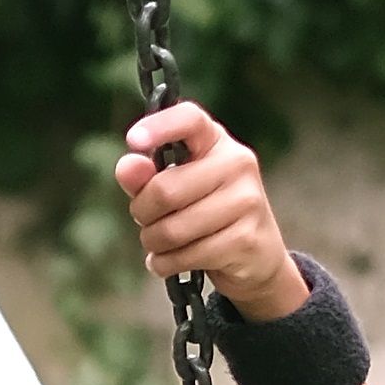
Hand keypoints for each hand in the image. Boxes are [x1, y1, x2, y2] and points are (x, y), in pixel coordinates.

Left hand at [114, 102, 309, 320]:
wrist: (257, 256)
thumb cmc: (205, 214)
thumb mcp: (172, 189)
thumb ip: (146, 178)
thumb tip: (127, 166)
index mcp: (215, 141)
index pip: (190, 119)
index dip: (159, 127)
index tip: (134, 140)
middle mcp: (237, 163)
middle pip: (165, 189)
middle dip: (142, 213)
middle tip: (147, 221)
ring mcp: (246, 200)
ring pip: (172, 229)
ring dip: (154, 243)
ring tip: (161, 244)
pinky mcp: (246, 238)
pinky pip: (186, 256)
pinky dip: (167, 264)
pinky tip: (173, 261)